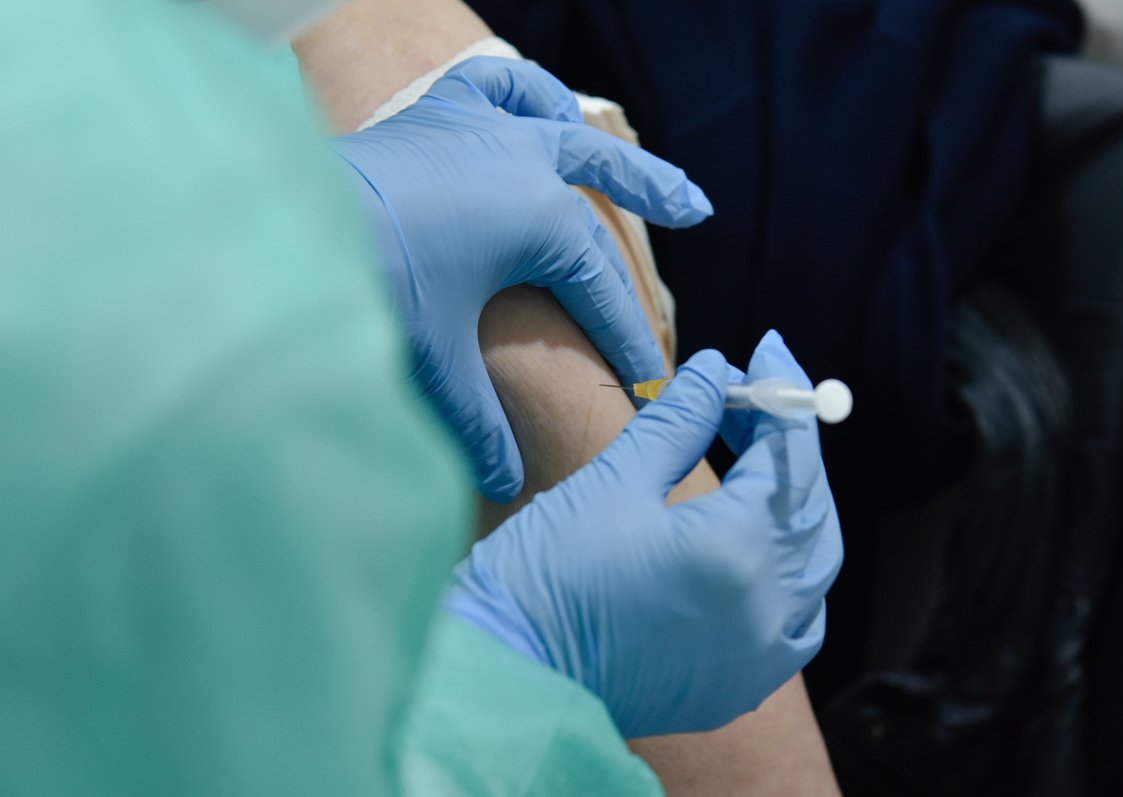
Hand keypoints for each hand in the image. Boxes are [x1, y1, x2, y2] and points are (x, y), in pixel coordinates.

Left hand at [332, 56, 712, 501]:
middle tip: (699, 209)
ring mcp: (478, 129)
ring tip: (621, 149)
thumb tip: (507, 484)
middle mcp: (523, 160)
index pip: (603, 288)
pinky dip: (522, 95)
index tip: (650, 380)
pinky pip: (494, 88)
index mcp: (542, 218)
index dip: (630, 338)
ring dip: (597, 138)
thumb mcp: (435, 359)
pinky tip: (534, 109)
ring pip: (559, 121)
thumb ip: (479, 425)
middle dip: (656, 196)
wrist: (275, 220)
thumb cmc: (371, 286)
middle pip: (607, 178)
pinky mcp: (432, 116)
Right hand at [446, 331, 842, 736]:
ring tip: (758, 462)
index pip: (787, 457)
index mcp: (734, 552)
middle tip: (758, 401)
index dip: (784, 397)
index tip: (769, 351)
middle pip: (810, 508)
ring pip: (814, 565)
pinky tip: (759, 544)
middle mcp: (765, 610)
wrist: (508, 677)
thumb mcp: (613, 482)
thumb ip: (677, 421)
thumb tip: (712, 370)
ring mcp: (760, 657)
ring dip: (797, 507)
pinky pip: (798, 620)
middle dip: (790, 449)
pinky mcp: (741, 685)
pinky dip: (793, 573)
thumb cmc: (546, 575)